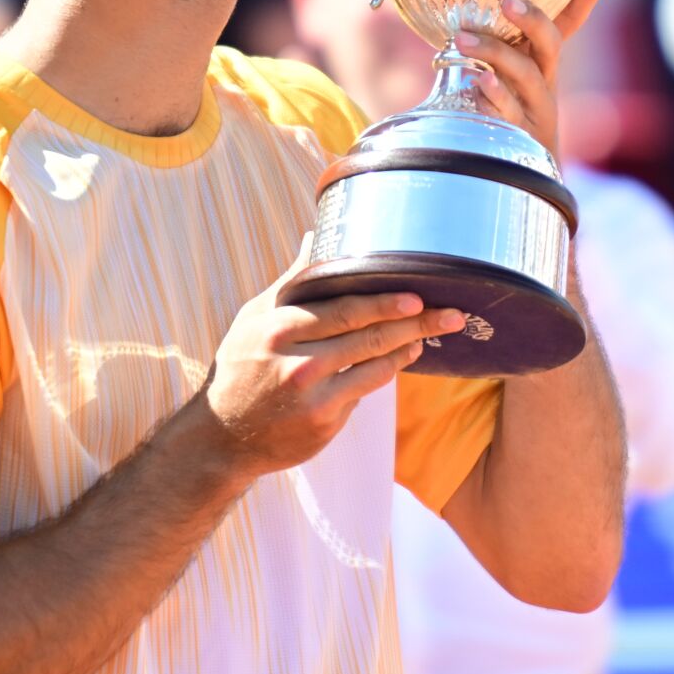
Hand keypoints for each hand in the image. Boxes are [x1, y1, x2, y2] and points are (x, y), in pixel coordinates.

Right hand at [203, 240, 465, 478]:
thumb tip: (316, 237)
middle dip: (415, 323)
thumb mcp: (255, 318)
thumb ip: (292, 281)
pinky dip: (388, 371)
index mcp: (280, 329)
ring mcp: (313, 395)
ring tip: (434, 332)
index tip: (416, 295)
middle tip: (451, 314)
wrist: (222, 436)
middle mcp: (297, 361)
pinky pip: (365, 389)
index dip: (383, 303)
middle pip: (368, 336)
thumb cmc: (241, 367)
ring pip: (374, 364)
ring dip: (408, 346)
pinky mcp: (323, 422)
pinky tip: (405, 357)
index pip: (343, 311)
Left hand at [454, 0, 610, 158]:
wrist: (523, 168)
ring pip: (524, 74)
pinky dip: (493, 97)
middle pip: (551, 43)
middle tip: (507, 0)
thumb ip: (495, 41)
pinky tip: (476, 86)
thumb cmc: (509, 108)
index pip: (573, 19)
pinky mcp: (519, 133)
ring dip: (494, 53)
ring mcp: (535, 107)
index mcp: (546, 58)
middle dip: (533, 20)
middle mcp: (546, 79)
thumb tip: (460, 4)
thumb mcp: (509, 71)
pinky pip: (507, 112)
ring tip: (462, 40)